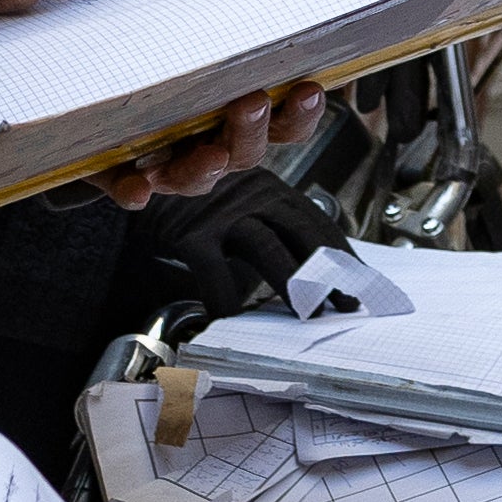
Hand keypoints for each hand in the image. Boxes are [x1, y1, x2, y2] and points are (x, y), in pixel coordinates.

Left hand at [98, 79, 322, 211]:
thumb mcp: (200, 57)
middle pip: (247, 152)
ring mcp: (175, 168)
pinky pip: (135, 189)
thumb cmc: (172, 81)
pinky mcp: (131, 178)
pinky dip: (137, 190)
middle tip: (252, 103)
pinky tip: (140, 186)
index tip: (307, 89)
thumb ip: (224, 37)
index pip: (284, 124)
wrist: (109, 118)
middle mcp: (215, 149)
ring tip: (209, 154)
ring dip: (206, 166)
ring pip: (199, 177)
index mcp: (240, 123)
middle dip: (252, 130)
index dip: (300, 114)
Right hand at [121, 159, 327, 311]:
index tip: (362, 285)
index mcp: (272, 188)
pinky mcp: (191, 231)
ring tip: (309, 313)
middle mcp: (252, 192)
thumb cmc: (195, 201)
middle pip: (302, 234)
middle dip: (329, 273)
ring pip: (267, 248)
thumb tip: (312, 273)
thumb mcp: (240, 206)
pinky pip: (215, 273)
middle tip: (346, 305)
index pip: (318, 224)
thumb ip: (271, 229)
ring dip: (292, 284)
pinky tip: (235, 322)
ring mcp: (221, 210)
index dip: (342, 256)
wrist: (140, 179)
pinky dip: (226, 301)